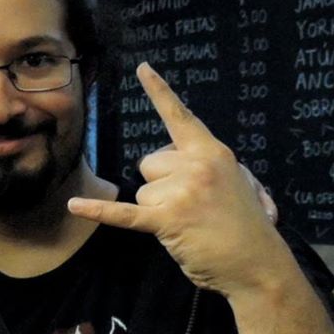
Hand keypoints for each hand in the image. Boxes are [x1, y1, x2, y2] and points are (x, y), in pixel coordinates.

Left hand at [68, 63, 288, 297]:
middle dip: (161, 185)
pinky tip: (75, 206)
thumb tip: (174, 167)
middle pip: (149, 164)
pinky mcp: (166, 220)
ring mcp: (181, 192)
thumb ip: (206, 165)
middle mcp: (196, 165)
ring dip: (157, 210)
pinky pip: (123, 213)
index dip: (160, 92)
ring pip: (142, 192)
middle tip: (192, 207)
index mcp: (212, 153)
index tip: (142, 68)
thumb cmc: (247, 227)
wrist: (259, 265)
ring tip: (189, 224)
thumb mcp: (237, 183)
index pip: (180, 117)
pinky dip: (98, 211)